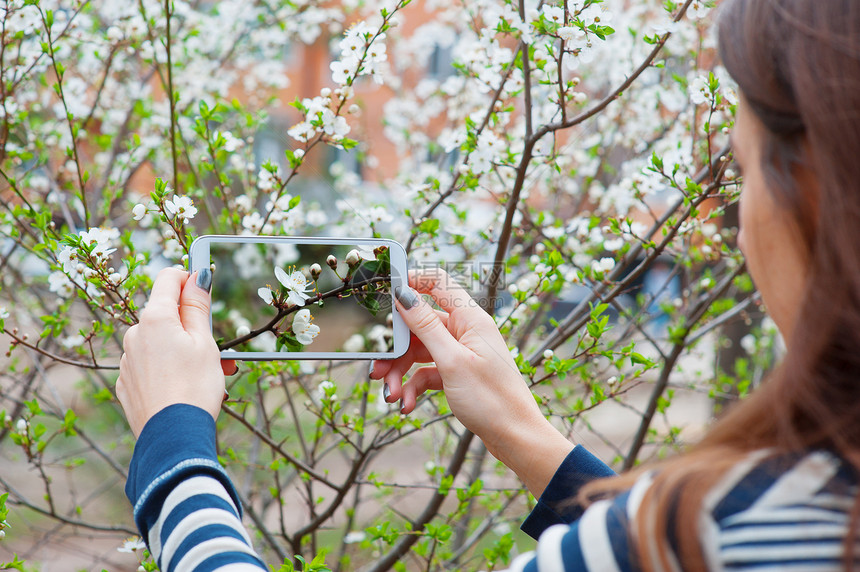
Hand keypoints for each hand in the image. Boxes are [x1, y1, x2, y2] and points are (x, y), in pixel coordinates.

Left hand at [117, 268, 236, 436]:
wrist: (173, 437)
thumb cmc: (193, 387)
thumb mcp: (205, 343)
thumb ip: (198, 306)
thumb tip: (196, 277)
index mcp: (154, 318)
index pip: (168, 278)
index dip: (189, 277)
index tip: (206, 286)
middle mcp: (134, 334)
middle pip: (166, 314)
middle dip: (194, 325)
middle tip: (220, 350)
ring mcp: (127, 360)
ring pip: (160, 342)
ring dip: (184, 350)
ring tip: (209, 375)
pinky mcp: (127, 382)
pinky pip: (150, 364)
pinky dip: (169, 368)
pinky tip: (186, 387)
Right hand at [370, 268, 572, 495]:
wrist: (514, 437)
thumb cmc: (492, 399)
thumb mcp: (452, 361)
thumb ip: (426, 326)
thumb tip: (403, 294)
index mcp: (470, 319)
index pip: (438, 282)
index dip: (411, 280)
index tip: (384, 290)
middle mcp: (465, 331)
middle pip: (419, 325)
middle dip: (396, 349)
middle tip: (377, 369)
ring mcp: (461, 353)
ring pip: (419, 352)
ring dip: (400, 373)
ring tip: (391, 396)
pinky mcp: (456, 374)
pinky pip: (426, 372)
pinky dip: (413, 387)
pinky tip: (407, 405)